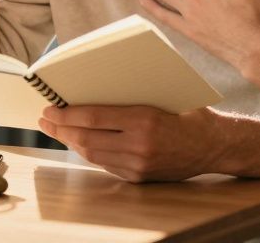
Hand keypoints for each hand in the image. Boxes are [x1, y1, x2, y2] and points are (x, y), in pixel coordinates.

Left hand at [38, 104, 222, 181]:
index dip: (67, 114)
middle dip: (61, 129)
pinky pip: (105, 164)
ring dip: (70, 142)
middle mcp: (139, 144)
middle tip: (45, 119)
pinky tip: (79, 142)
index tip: (49, 108)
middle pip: (87, 139)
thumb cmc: (190, 112)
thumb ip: (133, 93)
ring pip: (93, 154)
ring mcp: (139, 164)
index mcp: (145, 119)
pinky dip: (88, 152)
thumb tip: (95, 82)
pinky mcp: (139, 177)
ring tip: (56, 130)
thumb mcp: (164, 95)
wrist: (215, 145)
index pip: (94, 118)